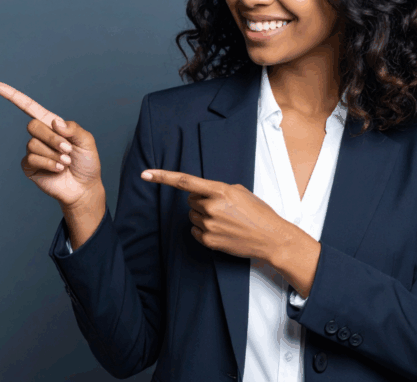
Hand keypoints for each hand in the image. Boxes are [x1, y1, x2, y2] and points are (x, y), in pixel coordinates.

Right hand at [0, 82, 102, 209]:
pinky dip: (48, 163)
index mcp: (53, 125)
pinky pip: (31, 158)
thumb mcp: (87, 141)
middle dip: (53, 138)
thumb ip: (73, 128)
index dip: (13, 96)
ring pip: (33, 143)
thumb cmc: (87, 163)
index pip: (29, 107)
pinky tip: (58, 169)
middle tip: (68, 150)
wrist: (84, 188)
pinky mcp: (30, 167)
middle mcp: (41, 136)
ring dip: (53, 153)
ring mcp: (34, 151)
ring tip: (65, 162)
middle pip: (33, 126)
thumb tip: (55, 123)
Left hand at [140, 169, 294, 261]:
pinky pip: (195, 231)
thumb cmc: (259, 213)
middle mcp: (211, 207)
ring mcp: (209, 225)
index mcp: (220, 191)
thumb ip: (219, 189)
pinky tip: (221, 230)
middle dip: (201, 202)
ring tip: (225, 220)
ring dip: (203, 216)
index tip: (146, 174)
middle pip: (190, 201)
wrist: (271, 238)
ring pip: (192, 216)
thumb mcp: (241, 192)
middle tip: (221, 208)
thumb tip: (204, 193)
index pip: (185, 181)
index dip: (163, 177)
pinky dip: (204, 229)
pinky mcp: (209, 240)